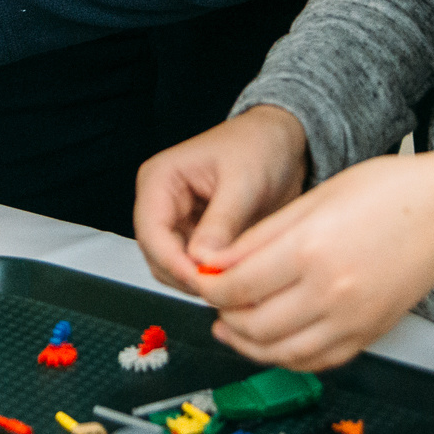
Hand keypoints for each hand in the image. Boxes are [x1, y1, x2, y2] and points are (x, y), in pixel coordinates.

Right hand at [135, 107, 311, 293]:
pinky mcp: (196, 239)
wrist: (281, 143)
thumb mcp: (244, 181)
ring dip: (201, 282)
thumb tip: (203, 260)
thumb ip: (222, 221)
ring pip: (174, 270)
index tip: (206, 282)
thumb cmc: (259, 145)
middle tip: (226, 290)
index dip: (174, 263)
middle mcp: (161, 204)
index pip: (152, 232)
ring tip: (236, 287)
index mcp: (159, 180)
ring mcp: (178, 223)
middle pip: (158, 257)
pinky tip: (237, 281)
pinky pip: (195, 269)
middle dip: (188, 277)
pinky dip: (213, 280)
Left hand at [193, 146, 433, 370]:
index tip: (201, 277)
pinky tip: (272, 340)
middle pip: (253, 325)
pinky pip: (316, 361)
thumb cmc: (387, 192)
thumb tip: (216, 262)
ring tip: (232, 325)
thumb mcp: (313, 198)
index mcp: (309, 250)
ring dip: (248, 343)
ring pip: (281, 352)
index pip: (237, 287)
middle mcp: (330, 293)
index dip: (209, 287)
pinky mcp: (368, 335)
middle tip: (215, 299)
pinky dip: (286, 356)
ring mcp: (352, 320)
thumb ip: (260, 237)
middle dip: (223, 315)